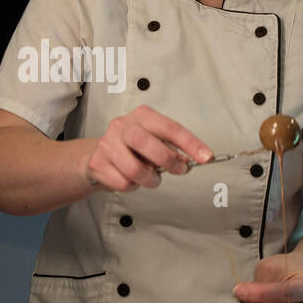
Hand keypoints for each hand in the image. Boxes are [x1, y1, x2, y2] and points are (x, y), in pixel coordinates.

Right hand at [83, 105, 212, 191]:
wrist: (97, 156)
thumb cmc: (131, 147)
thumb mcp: (153, 139)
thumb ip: (171, 147)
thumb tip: (191, 159)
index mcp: (141, 116)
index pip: (169, 127)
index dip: (190, 143)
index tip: (205, 156)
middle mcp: (122, 126)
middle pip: (145, 142)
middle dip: (167, 160)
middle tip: (179, 170)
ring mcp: (108, 144)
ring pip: (134, 169)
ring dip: (150, 179)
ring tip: (151, 178)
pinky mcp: (98, 164)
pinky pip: (123, 182)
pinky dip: (133, 186)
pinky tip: (132, 179)